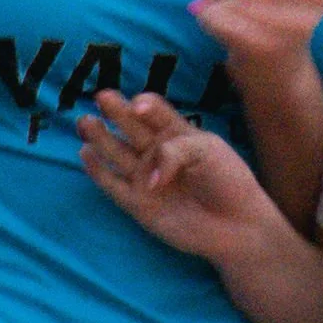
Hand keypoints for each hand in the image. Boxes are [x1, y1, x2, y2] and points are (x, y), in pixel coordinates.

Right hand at [78, 92, 272, 261]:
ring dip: (100, 136)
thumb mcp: (206, 151)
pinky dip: (98, 171)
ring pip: (116, 152)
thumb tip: (146, 177)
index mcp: (177, 133)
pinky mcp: (137, 204)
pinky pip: (112, 185)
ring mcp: (146, 178)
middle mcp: (157, 153)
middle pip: (130, 127)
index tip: (138, 105)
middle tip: (100, 97)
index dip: (144, 105)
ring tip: (85, 122)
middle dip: (115, 111)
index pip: (154, 111)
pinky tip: (86, 153)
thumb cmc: (227, 181)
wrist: (236, 224)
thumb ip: (173, 152)